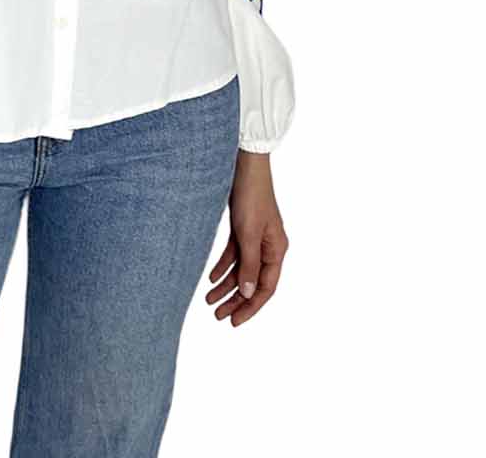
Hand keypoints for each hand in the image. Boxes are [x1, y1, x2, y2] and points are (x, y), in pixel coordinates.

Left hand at [205, 149, 288, 325]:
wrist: (244, 163)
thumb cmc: (251, 195)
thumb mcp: (249, 233)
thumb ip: (249, 264)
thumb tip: (249, 294)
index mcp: (277, 249)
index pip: (266, 287)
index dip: (251, 307)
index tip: (235, 322)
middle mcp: (268, 245)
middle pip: (253, 281)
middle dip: (236, 300)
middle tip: (218, 316)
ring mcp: (255, 236)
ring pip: (241, 268)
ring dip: (226, 285)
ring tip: (209, 301)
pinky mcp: (243, 226)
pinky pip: (234, 253)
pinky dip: (223, 266)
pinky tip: (211, 277)